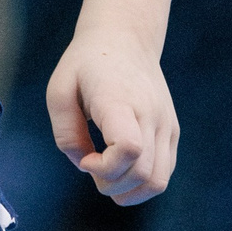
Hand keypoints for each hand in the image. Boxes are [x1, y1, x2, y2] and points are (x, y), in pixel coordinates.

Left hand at [45, 21, 177, 205]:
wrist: (125, 39)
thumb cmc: (86, 64)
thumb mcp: (59, 90)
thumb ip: (66, 133)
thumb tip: (84, 166)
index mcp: (121, 101)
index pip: (129, 148)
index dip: (105, 168)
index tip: (85, 158)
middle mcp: (151, 115)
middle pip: (143, 173)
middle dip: (111, 185)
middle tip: (90, 165)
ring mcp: (166, 125)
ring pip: (158, 181)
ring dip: (129, 192)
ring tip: (106, 173)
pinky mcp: (172, 132)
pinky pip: (163, 173)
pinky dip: (141, 183)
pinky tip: (120, 166)